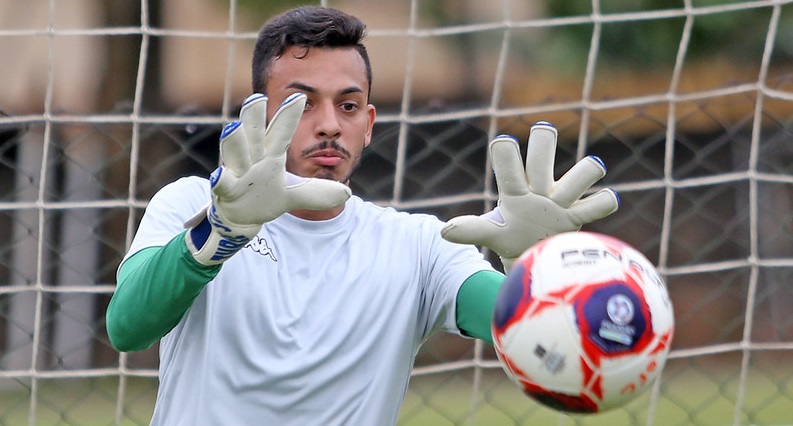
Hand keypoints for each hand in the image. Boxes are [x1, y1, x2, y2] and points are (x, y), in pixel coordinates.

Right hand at [185, 93, 351, 264]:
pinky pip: (223, 184)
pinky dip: (221, 180)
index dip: (289, 115)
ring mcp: (238, 172)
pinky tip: (219, 176)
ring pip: (235, 154)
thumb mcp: (294, 195)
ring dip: (234, 142)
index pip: (281, 132)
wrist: (242, 217)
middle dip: (253, 116)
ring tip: (233, 128)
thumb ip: (317, 192)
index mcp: (270, 155)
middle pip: (254, 134)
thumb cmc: (265, 196)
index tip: (299, 96)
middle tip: (256, 97)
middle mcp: (253, 158)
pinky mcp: (227, 190)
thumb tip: (346, 193)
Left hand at [441, 122, 618, 271]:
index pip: (508, 162)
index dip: (506, 152)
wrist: (535, 255)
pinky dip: (605, 200)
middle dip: (543, 139)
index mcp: (516, 188)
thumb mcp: (492, 233)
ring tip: (589, 173)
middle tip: (543, 131)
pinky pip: (601, 203)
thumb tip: (444, 232)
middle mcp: (540, 186)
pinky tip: (605, 199)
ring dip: (587, 170)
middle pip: (543, 150)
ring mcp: (563, 199)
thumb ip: (471, 229)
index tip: (503, 144)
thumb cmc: (511, 237)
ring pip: (582, 172)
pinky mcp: (580, 215)